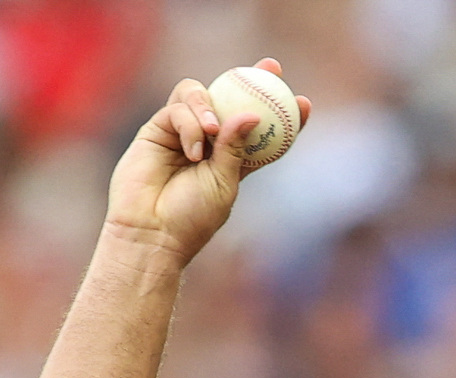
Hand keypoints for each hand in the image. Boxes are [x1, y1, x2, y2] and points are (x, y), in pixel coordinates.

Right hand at [103, 60, 311, 264]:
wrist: (152, 230)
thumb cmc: (191, 217)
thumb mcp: (224, 183)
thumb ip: (236, 149)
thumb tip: (253, 115)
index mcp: (235, 158)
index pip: (261, 129)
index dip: (282, 113)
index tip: (303, 102)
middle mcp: (210, 140)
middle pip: (232, 98)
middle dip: (252, 78)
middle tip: (271, 69)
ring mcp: (183, 131)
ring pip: (201, 94)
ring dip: (210, 107)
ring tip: (213, 131)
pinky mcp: (157, 128)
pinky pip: (178, 109)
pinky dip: (189, 125)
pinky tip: (193, 151)